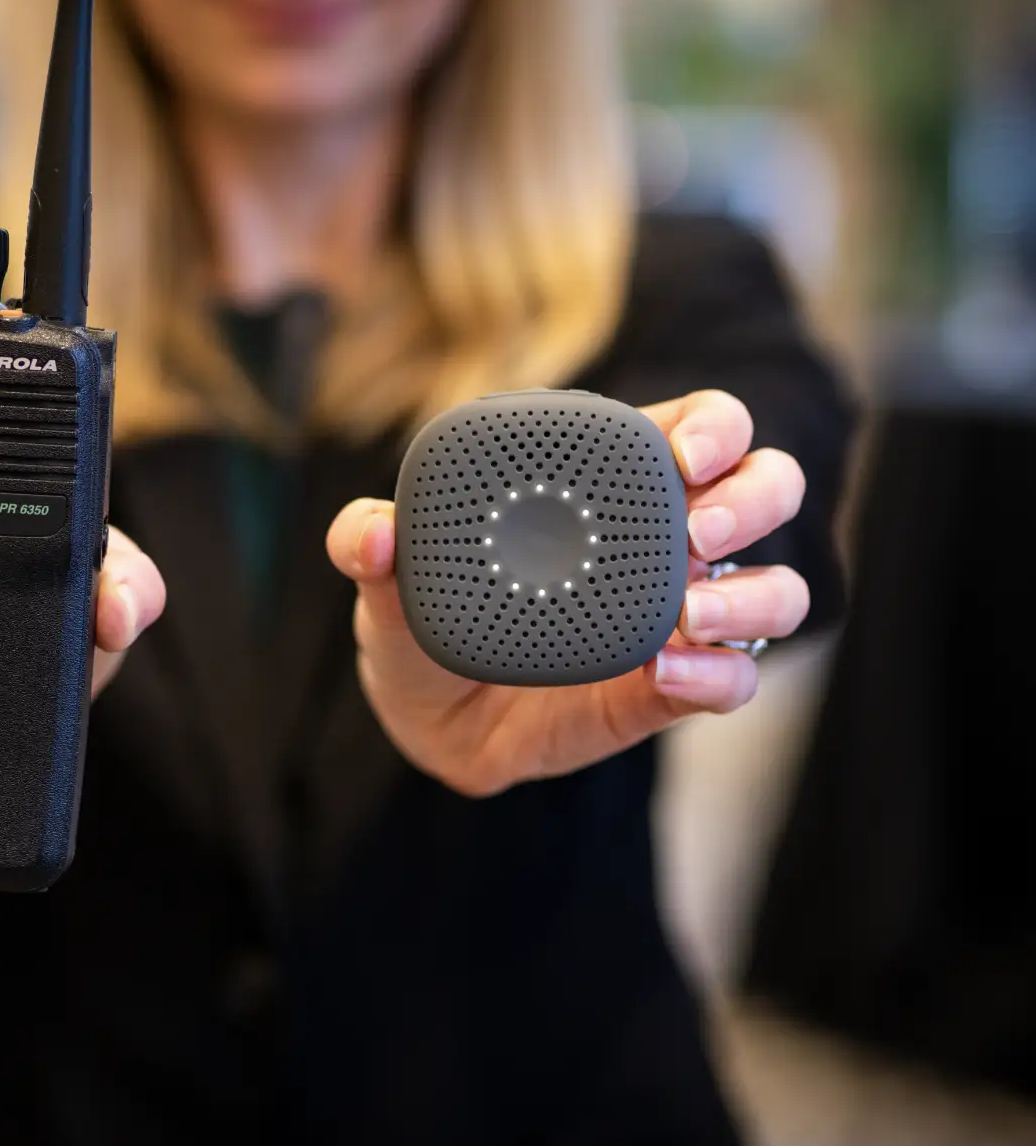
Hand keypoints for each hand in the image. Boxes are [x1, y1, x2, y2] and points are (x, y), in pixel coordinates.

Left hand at [326, 390, 808, 795]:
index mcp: (607, 482)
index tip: (681, 453)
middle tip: (698, 527)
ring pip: (776, 587)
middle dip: (754, 495)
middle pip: (765, 487)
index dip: (712, 426)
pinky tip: (665, 673)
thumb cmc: (422, 620)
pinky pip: (736, 679)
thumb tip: (374, 532)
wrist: (429, 719)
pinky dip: (717, 676)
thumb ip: (369, 542)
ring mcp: (680, 614)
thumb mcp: (388, 578)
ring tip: (690, 613)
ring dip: (754, 594)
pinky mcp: (675, 688)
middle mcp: (662, 539)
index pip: (696, 426)